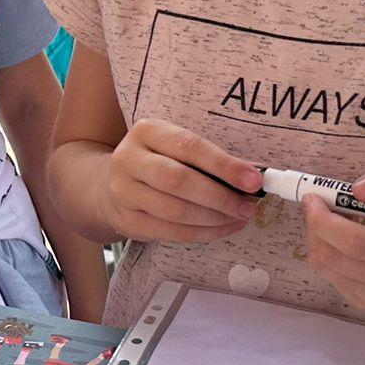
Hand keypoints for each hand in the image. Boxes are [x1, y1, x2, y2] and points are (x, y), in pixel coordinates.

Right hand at [103, 119, 260, 243]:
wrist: (110, 183)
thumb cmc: (157, 163)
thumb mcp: (177, 149)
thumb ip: (212, 161)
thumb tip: (254, 177)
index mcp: (147, 131)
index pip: (190, 147)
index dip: (225, 166)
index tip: (254, 181)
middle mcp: (129, 158)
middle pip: (179, 180)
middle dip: (221, 197)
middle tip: (249, 206)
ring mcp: (123, 192)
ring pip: (175, 211)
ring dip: (214, 218)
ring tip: (239, 218)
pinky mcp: (126, 221)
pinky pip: (170, 232)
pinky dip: (202, 233)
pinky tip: (222, 228)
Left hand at [302, 156, 364, 314]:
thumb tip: (359, 191)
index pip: (359, 244)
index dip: (326, 221)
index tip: (313, 197)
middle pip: (336, 258)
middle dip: (317, 226)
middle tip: (316, 203)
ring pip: (326, 267)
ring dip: (318, 237)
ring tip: (334, 218)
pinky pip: (328, 276)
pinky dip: (325, 251)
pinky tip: (342, 239)